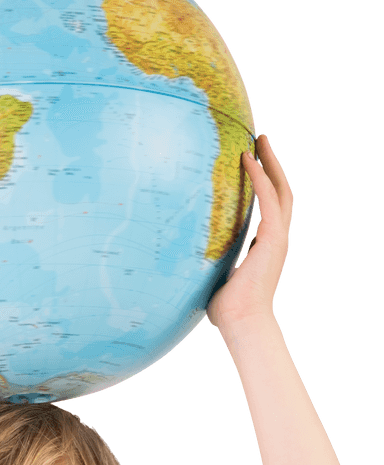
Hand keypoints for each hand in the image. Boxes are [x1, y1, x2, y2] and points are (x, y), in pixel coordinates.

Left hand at [206, 134, 293, 331]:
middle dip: (272, 164)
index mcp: (265, 246)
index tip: (253, 162)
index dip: (263, 183)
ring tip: (259, 140)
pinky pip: (269, 200)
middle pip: (281, 191)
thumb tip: (184, 259)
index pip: (270, 206)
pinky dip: (259, 178)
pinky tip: (248, 160)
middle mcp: (276, 239)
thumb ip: (209, 262)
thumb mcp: (216, 276)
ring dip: (270, 163)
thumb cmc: (227, 310)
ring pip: (280, 190)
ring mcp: (278, 238)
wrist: (242, 324)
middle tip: (260, 140)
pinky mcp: (273, 239)